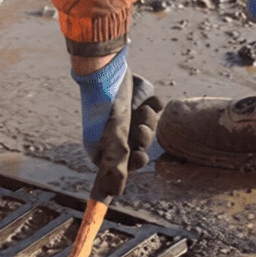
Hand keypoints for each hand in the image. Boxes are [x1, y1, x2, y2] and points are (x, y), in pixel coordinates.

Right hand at [86, 69, 162, 201]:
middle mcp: (113, 135)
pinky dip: (154, 105)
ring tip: (141, 109)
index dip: (130, 168)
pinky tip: (148, 99)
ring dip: (148, 121)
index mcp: (101, 146)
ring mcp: (127, 119)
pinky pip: (155, 112)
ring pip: (149, 132)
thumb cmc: (106, 101)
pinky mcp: (138, 103)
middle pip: (138, 151)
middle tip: (139, 128)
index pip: (116, 171)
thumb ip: (117, 161)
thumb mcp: (114, 133)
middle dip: (143, 139)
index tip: (138, 160)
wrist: (108, 64)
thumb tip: (116, 191)